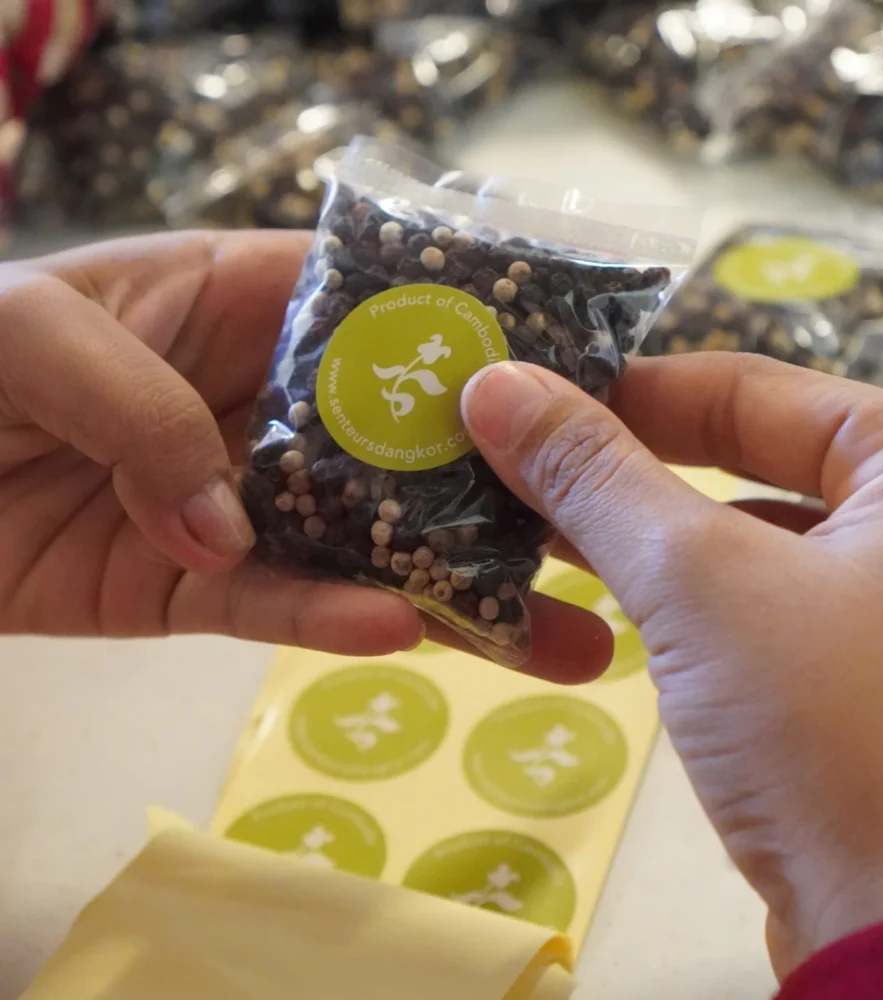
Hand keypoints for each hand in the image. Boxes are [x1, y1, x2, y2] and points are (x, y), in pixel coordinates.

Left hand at [0, 232, 608, 680]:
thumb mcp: (34, 332)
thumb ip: (141, 404)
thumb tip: (230, 520)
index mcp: (242, 306)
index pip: (384, 311)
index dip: (481, 337)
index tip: (582, 376)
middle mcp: (264, 404)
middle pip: (407, 443)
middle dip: (505, 482)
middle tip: (609, 520)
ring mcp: (241, 505)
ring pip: (370, 546)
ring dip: (459, 586)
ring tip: (566, 632)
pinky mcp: (197, 591)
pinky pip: (276, 611)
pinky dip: (332, 623)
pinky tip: (406, 632)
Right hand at [462, 354, 882, 975]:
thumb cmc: (829, 734)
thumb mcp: (698, 582)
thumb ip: (594, 476)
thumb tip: (497, 386)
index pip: (755, 390)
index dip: (629, 392)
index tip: (532, 402)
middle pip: (759, 458)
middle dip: (636, 468)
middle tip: (527, 468)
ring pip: (764, 534)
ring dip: (660, 534)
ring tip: (556, 531)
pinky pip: (781, 600)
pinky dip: (704, 597)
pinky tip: (634, 604)